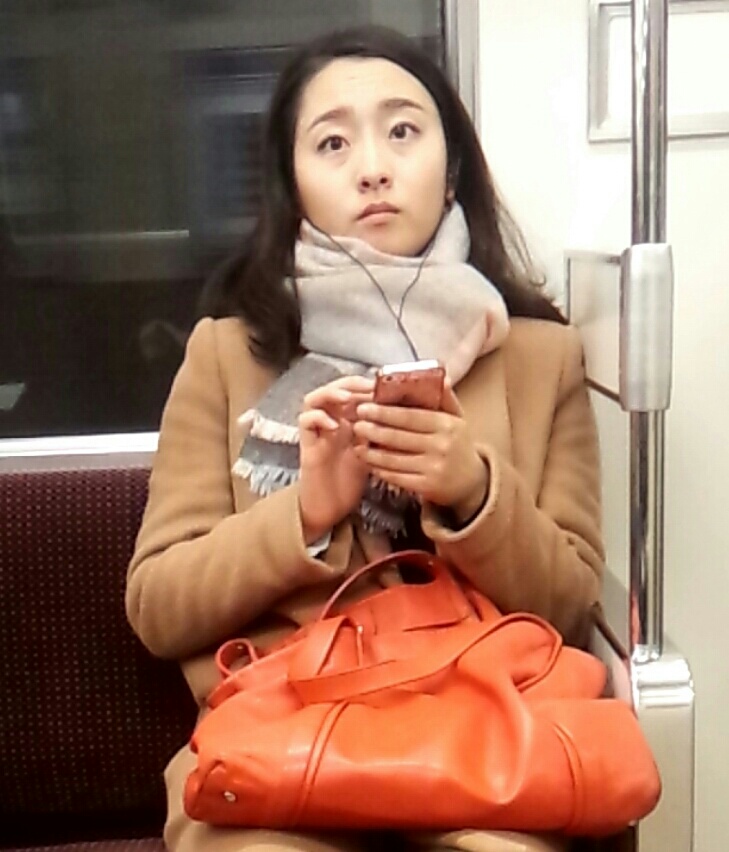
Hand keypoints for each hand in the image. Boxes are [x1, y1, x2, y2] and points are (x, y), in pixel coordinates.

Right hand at [298, 375, 373, 542]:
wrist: (330, 507)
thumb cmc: (351, 481)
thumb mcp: (373, 452)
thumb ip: (381, 434)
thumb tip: (407, 418)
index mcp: (347, 420)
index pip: (354, 390)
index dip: (368, 384)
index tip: (387, 387)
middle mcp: (330, 420)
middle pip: (334, 387)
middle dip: (351, 384)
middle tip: (368, 388)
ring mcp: (317, 431)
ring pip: (314, 398)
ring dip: (331, 394)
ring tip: (347, 398)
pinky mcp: (307, 444)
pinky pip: (305, 421)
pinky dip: (318, 418)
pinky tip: (335, 425)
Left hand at [353, 381, 488, 521]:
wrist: (472, 482)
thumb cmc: (458, 444)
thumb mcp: (457, 419)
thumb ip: (445, 398)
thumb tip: (441, 375)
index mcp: (447, 425)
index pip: (410, 416)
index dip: (384, 412)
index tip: (364, 407)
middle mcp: (441, 446)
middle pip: (398, 437)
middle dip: (373, 430)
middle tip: (356, 424)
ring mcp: (434, 468)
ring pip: (394, 459)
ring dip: (371, 452)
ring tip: (357, 444)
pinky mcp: (426, 487)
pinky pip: (397, 477)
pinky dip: (380, 469)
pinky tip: (370, 463)